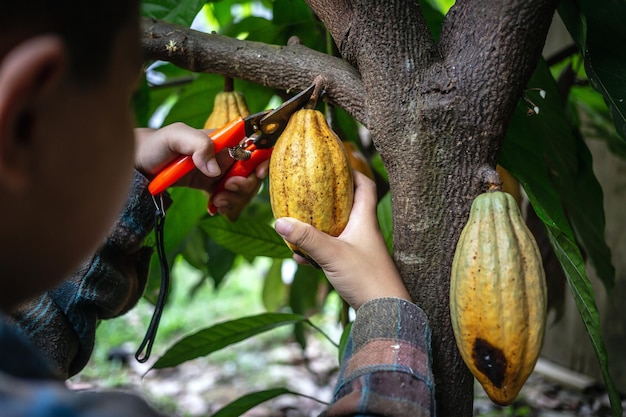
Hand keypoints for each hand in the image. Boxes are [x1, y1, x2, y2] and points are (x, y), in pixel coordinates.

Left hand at [134, 124, 265, 217]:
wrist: (139, 165)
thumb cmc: (156, 145)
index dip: (263, 157)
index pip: (253, 143)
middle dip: (244, 184)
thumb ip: (198, 144)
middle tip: (226, 188)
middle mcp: (224, 155)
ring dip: (234, 198)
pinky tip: (213, 205)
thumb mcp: (174, 136)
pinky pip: (229, 198)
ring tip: (216, 200)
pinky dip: (225, 205)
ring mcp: (219, 172)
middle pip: (252, 170)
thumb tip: (216, 168)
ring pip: (242, 187)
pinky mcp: (211, 187)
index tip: (257, 173)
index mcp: (222, 139)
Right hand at [274, 171, 410, 309]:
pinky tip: (301, 258)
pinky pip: (330, 253)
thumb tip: (279, 222)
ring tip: (296, 228)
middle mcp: (364, 231)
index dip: (351, 171)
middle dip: (324, 201)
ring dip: (316, 230)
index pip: (364, 185)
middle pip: (345, 207)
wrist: (386, 313)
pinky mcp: (353, 267)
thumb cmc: (367, 278)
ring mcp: (359, 250)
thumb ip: (307, 238)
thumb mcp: (332, 254)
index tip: (334, 163)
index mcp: (365, 220)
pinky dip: (316, 252)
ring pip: (335, 231)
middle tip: (306, 194)